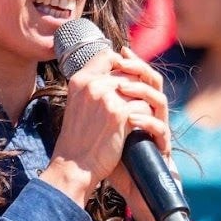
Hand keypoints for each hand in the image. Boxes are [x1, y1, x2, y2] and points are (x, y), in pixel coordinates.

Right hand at [43, 47, 168, 215]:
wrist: (74, 165)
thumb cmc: (78, 138)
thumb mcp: (78, 103)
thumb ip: (94, 86)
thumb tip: (117, 70)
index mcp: (80, 80)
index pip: (107, 55)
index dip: (122, 65)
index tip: (126, 80)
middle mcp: (93, 84)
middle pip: (128, 72)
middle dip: (135, 88)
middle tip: (134, 105)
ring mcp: (107, 97)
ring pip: (139, 88)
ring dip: (142, 102)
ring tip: (137, 116)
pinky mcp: (120, 114)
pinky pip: (143, 106)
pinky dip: (146, 117)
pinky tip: (140, 127)